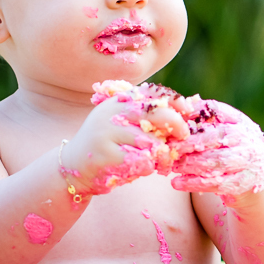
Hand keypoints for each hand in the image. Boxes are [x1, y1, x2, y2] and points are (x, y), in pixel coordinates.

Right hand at [61, 95, 188, 196]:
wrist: (73, 167)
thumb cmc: (109, 146)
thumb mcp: (124, 124)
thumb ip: (147, 118)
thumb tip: (185, 114)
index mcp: (120, 101)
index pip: (154, 93)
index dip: (176, 101)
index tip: (189, 112)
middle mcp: (113, 112)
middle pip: (158, 114)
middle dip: (177, 126)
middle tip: (183, 138)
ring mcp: (107, 132)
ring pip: (153, 143)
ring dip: (161, 157)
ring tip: (157, 164)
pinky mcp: (105, 154)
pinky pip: (142, 162)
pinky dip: (147, 169)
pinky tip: (137, 170)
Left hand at [168, 99, 263, 200]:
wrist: (254, 176)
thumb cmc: (231, 148)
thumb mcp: (224, 129)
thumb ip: (205, 120)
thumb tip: (180, 108)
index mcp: (240, 121)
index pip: (218, 111)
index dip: (197, 113)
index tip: (177, 120)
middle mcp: (247, 139)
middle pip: (216, 137)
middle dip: (188, 143)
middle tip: (168, 148)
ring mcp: (247, 162)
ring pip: (215, 161)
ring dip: (189, 164)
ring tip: (171, 166)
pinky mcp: (243, 183)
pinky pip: (216, 183)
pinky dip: (194, 184)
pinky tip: (177, 183)